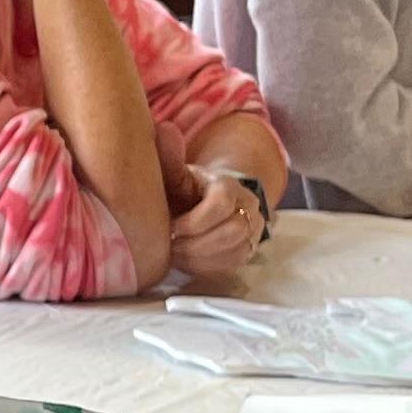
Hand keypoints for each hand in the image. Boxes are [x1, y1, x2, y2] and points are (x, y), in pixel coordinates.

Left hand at [164, 164, 269, 286]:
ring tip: (174, 257)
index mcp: (229, 184)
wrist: (211, 198)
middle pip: (232, 232)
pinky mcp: (249, 249)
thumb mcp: (179, 175)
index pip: (220, 205)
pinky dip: (207, 267)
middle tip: (170, 249)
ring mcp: (253, 229)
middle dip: (196, 246)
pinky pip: (233, 264)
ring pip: (235, 251)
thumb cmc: (188, 188)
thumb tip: (158, 145)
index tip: (169, 229)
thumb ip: (170, 166)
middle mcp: (248, 206)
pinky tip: (186, 263)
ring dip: (200, 259)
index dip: (193, 223)